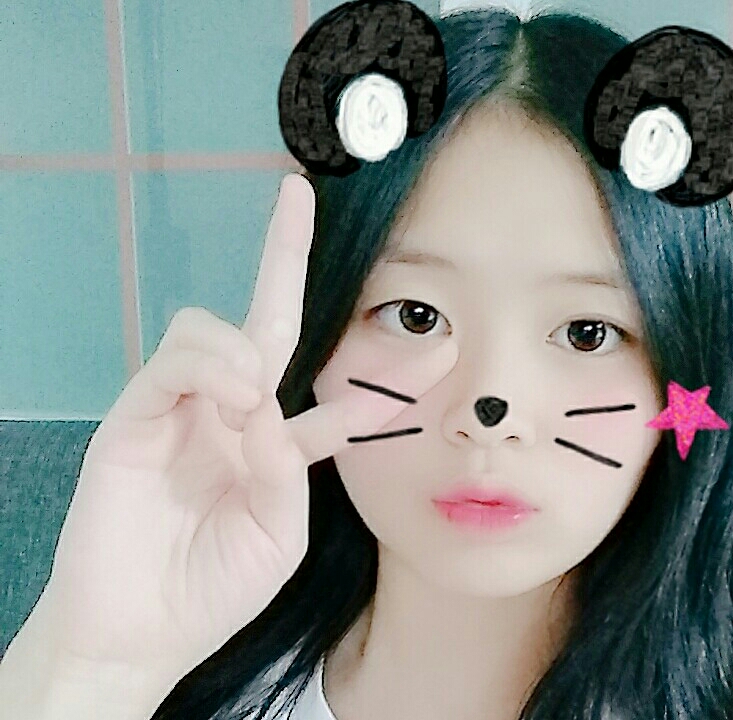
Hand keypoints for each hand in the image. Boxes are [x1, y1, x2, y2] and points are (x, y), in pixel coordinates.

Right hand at [32, 174, 457, 683]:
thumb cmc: (211, 589)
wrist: (138, 632)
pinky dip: (208, 368)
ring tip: (250, 402)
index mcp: (272, 443)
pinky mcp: (134, 417)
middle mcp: (230, 412)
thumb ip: (288, 469)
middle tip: (296, 194)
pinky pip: (173, 362)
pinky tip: (231, 398)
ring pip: (211, 330)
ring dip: (241, 351)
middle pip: (264, 319)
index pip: (325, 392)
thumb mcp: (276, 536)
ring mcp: (181, 409)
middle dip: (281, 255)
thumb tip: (272, 409)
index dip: (373, 378)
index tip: (432, 351)